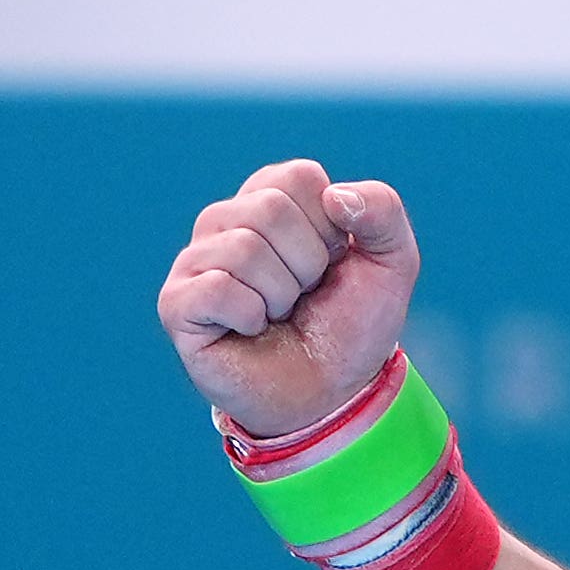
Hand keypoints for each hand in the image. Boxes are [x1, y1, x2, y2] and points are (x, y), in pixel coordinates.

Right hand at [157, 158, 420, 435]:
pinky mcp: (177, 304)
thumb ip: (383, 211)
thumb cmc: (353, 322)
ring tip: (279, 314)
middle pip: (269, 209)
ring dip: (283, 295)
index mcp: (271, 196)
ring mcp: (195, 261)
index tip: (333, 261)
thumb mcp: (392, 261)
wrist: (333, 392)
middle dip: (308, 263)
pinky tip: (252, 330)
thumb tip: (335, 195)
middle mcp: (226, 220)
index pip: (299, 177)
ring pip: (244, 250)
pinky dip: (252, 317)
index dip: (332, 228)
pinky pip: (218, 290)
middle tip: (305, 294)